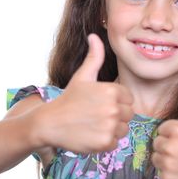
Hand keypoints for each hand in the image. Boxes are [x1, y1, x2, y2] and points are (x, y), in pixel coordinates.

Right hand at [32, 33, 133, 153]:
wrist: (48, 123)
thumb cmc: (68, 99)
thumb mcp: (83, 76)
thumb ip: (94, 57)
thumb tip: (94, 35)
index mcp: (112, 90)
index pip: (129, 99)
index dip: (116, 102)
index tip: (100, 104)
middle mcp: (113, 108)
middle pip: (128, 115)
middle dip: (115, 116)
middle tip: (96, 116)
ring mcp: (110, 126)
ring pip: (123, 130)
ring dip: (111, 130)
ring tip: (93, 125)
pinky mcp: (105, 142)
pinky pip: (115, 143)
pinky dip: (105, 143)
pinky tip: (91, 135)